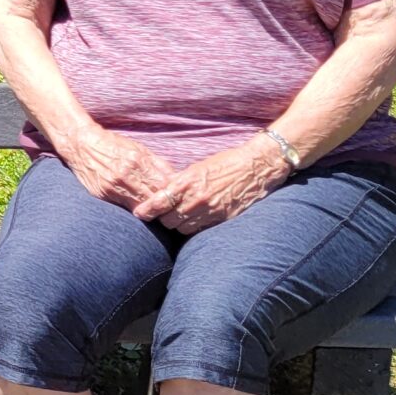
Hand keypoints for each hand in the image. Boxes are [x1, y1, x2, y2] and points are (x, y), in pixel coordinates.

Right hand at [59, 127, 175, 210]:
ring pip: (141, 207)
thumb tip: (175, 177)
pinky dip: (135, 210)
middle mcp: (126, 174)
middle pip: (153, 198)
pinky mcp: (103, 194)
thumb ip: (156, 163)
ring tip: (159, 214)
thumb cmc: (112, 144)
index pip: (163, 184)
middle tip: (173, 210)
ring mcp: (113, 186)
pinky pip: (125, 208)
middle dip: (164, 205)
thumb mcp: (137, 148)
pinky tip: (142, 212)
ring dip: (151, 211)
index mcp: (138, 161)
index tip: (179, 198)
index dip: (173, 193)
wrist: (81, 144)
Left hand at [133, 139, 290, 233]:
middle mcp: (196, 198)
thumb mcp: (197, 168)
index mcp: (187, 182)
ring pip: (182, 229)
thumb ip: (180, 182)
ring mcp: (210, 211)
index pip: (159, 202)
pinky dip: (194, 228)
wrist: (255, 167)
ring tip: (181, 217)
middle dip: (164, 218)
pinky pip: (200, 231)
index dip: (147, 210)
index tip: (140, 214)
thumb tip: (162, 192)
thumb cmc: (225, 163)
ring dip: (179, 225)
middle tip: (165, 214)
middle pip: (168, 220)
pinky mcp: (222, 219)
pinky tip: (196, 221)